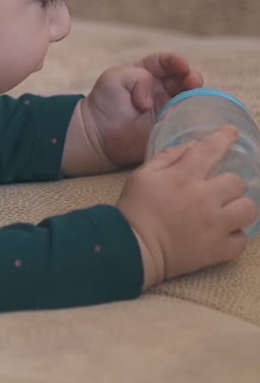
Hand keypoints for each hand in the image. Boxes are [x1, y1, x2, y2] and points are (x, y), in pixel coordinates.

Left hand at [75, 52, 202, 172]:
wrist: (98, 132)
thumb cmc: (105, 102)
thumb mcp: (115, 78)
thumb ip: (137, 78)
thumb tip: (151, 100)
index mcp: (148, 72)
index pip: (166, 62)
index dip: (176, 61)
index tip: (182, 64)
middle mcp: (161, 89)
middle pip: (183, 79)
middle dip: (191, 77)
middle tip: (193, 80)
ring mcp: (167, 108)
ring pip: (189, 98)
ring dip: (196, 95)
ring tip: (196, 95)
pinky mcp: (169, 127)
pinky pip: (186, 122)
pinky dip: (193, 117)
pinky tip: (195, 114)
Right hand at [117, 125, 255, 287]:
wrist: (133, 248)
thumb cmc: (135, 209)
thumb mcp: (143, 174)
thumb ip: (168, 156)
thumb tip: (193, 145)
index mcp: (184, 177)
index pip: (211, 149)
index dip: (224, 137)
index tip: (232, 132)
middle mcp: (204, 199)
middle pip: (237, 182)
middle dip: (229, 182)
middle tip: (219, 189)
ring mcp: (214, 226)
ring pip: (248, 209)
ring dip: (240, 207)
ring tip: (229, 210)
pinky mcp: (217, 250)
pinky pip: (242, 240)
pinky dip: (236, 235)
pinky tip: (225, 232)